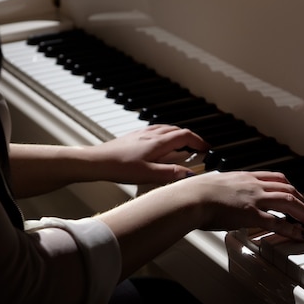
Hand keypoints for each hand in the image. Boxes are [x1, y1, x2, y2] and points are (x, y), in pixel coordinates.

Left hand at [92, 124, 208, 183]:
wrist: (96, 161)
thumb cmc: (119, 167)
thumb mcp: (148, 174)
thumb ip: (170, 174)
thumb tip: (190, 174)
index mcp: (158, 143)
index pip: (184, 136)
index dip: (198, 141)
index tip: (206, 148)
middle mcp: (151, 134)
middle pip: (177, 130)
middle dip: (190, 137)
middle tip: (197, 147)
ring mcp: (141, 133)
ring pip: (165, 128)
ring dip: (177, 134)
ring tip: (182, 143)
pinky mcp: (133, 136)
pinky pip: (154, 130)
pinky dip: (164, 134)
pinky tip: (160, 142)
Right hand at [98, 169, 303, 278]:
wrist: (190, 197)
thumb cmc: (194, 193)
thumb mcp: (213, 184)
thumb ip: (223, 189)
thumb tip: (221, 195)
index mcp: (244, 176)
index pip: (275, 177)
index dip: (290, 186)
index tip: (296, 194)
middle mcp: (253, 185)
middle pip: (288, 188)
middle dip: (303, 200)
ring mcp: (254, 199)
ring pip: (289, 202)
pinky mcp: (251, 214)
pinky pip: (278, 221)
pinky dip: (292, 229)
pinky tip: (300, 235)